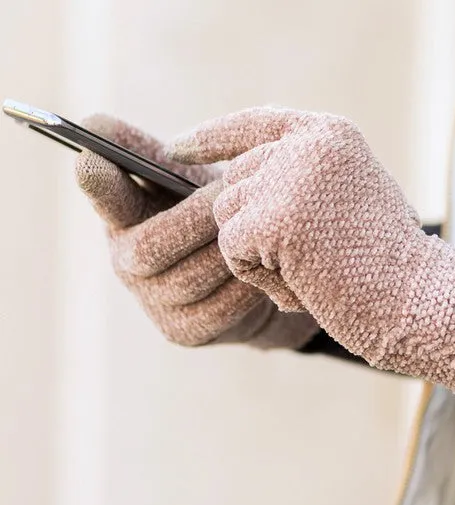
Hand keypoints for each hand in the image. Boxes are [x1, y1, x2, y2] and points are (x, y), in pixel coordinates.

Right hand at [76, 114, 318, 347]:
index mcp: (125, 215)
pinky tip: (267, 266)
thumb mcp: (190, 179)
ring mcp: (153, 302)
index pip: (103, 197)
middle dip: (197, 218)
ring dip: (228, 251)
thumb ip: (159, 155)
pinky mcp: (183, 331)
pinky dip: (246, 285)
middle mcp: (127, 262)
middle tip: (236, 191)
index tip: (91, 159)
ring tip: (261, 227)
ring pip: (189, 278)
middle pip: (147, 247)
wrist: (253, 273)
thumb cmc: (216, 215)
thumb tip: (96, 126)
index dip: (97, 183)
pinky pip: (219, 308)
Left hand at [166, 108, 454, 393]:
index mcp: (329, 135)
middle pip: (234, 181)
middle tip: (308, 258)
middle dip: (254, 227)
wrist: (418, 299)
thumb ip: (299, 180)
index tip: (177, 150)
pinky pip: (232, 248)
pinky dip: (260, 276)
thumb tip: (239, 185)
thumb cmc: (388, 262)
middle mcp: (307, 145)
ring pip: (227, 216)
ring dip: (259, 254)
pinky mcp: (273, 218)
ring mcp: (289, 178)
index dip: (211, 137)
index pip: (254, 123)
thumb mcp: (348, 199)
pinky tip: (303, 283)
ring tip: (311, 270)